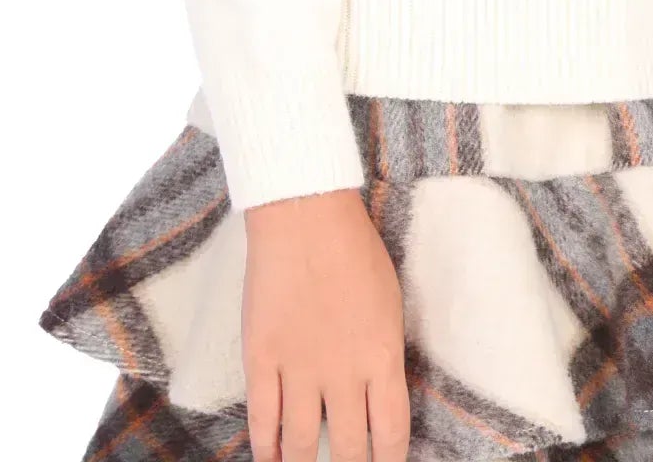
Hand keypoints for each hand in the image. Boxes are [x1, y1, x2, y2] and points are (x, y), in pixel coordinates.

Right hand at [242, 188, 408, 461]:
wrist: (305, 215)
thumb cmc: (354, 249)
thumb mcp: (389, 305)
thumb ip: (383, 355)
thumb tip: (379, 394)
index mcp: (381, 358)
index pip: (391, 434)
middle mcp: (342, 374)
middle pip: (347, 449)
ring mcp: (298, 368)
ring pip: (300, 444)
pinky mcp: (261, 357)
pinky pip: (262, 417)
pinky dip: (265, 447)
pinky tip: (269, 459)